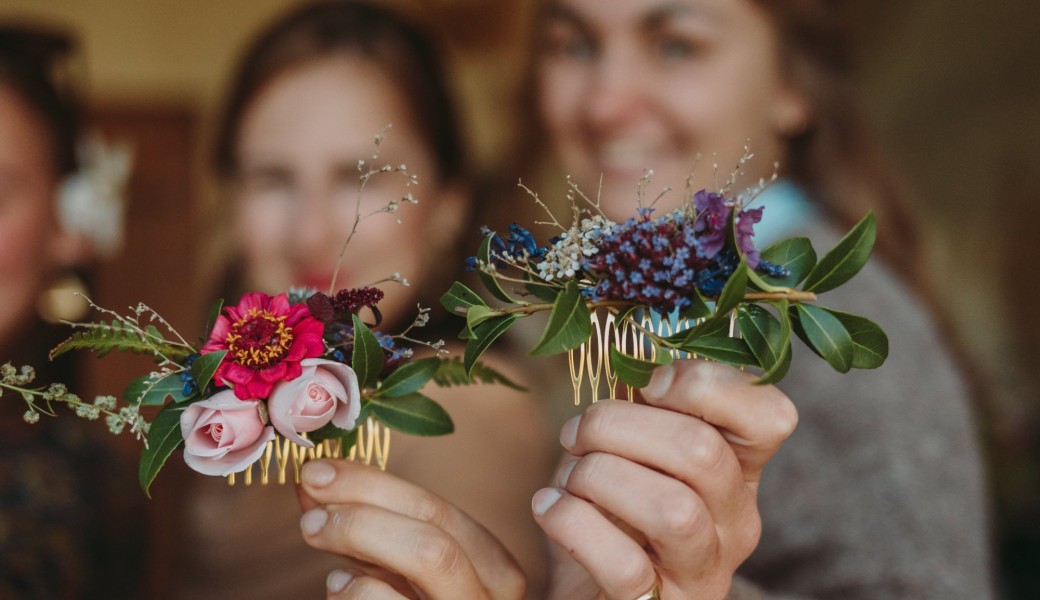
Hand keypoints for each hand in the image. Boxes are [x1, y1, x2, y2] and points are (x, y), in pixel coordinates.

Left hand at [298, 459, 526, 598]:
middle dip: (365, 506)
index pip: (442, 513)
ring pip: (432, 556)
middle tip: (309, 504)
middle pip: (438, 534)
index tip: (318, 470)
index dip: (376, 484)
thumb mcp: (400, 573)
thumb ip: (373, 531)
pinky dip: (356, 591)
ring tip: (317, 539)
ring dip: (360, 535)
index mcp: (492, 573)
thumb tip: (315, 480)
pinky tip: (339, 589)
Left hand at [532, 360, 796, 599]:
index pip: (771, 416)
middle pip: (701, 451)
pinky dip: (573, 524)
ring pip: (674, 510)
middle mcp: (736, 522)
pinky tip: (549, 509)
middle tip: (577, 433)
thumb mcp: (628, 448)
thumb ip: (644, 406)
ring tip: (569, 479)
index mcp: (738, 470)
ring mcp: (704, 571)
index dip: (707, 385)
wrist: (583, 592)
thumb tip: (637, 359)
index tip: (648, 384)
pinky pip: (624, 566)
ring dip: (599, 477)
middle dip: (619, 425)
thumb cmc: (606, 511)